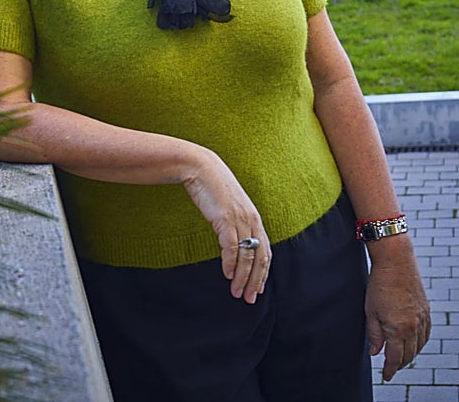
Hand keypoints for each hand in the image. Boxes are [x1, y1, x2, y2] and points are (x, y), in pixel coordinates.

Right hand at [182, 149, 269, 303]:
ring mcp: (239, 219)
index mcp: (254, 218)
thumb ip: (234, 221)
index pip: (265, 251)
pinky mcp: (225, 218)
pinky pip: (231, 246)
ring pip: (247, 256)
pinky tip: (227, 274)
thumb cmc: (212, 186)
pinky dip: (231, 263)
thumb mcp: (228, 206)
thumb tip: (232, 238)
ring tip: (237, 292)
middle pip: (260, 257)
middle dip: (256, 281)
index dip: (263, 272)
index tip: (258, 288)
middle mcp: (251, 221)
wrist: (201, 167)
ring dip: (242, 277)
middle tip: (250, 298)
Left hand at [366, 252, 430, 380]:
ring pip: (419, 346)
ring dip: (410, 354)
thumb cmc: (379, 285)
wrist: (396, 264)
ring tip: (401, 358)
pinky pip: (426, 335)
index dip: (390, 369)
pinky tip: (414, 343)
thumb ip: (373, 334)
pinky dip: (420, 343)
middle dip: (399, 364)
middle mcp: (414, 327)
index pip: (395, 357)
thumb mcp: (370, 311)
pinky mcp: (426, 312)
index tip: (386, 376)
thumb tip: (375, 352)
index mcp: (398, 329)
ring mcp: (422, 320)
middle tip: (392, 368)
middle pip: (409, 354)